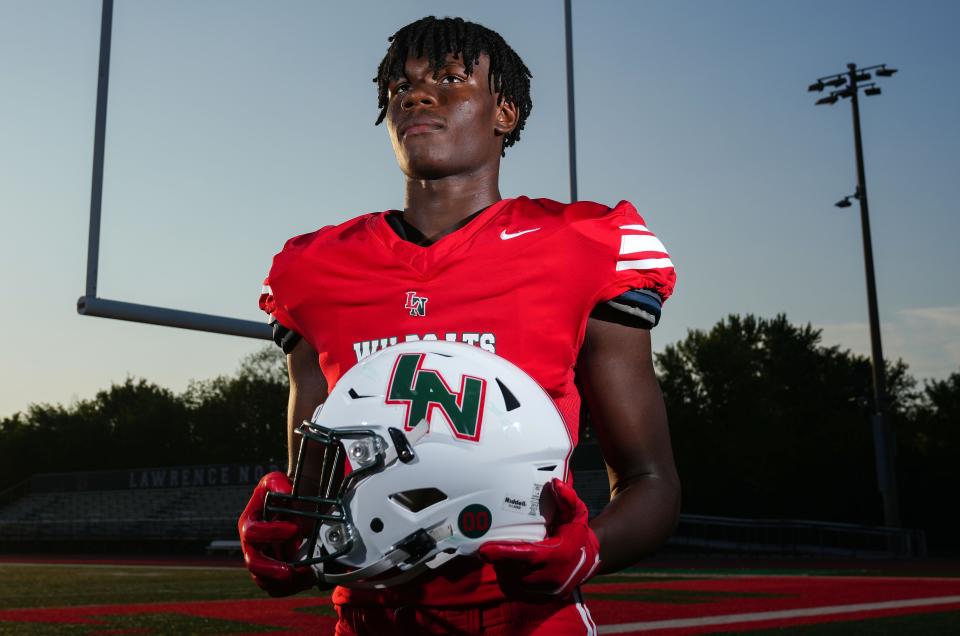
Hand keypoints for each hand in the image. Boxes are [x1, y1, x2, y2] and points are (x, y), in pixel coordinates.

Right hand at [237, 471, 316, 596]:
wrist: (291, 503)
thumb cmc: (280, 492)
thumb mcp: (276, 481)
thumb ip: (277, 483)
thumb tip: (285, 492)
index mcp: (249, 524)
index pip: (253, 533)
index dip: (272, 533)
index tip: (295, 529)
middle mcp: (251, 545)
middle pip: (253, 563)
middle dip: (271, 569)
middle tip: (290, 572)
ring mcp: (262, 560)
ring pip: (264, 581)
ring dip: (285, 583)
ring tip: (307, 577)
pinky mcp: (274, 571)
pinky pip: (277, 588)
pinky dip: (292, 588)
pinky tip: (309, 579)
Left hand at [479, 478, 600, 597]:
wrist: (587, 560)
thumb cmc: (576, 534)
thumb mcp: (576, 514)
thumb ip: (567, 499)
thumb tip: (555, 484)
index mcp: (560, 555)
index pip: (528, 556)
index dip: (505, 553)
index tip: (485, 549)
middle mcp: (553, 577)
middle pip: (516, 571)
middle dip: (499, 560)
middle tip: (487, 547)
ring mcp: (547, 592)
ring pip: (513, 583)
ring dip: (502, 570)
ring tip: (495, 555)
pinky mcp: (541, 599)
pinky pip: (516, 592)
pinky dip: (507, 579)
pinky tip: (504, 567)